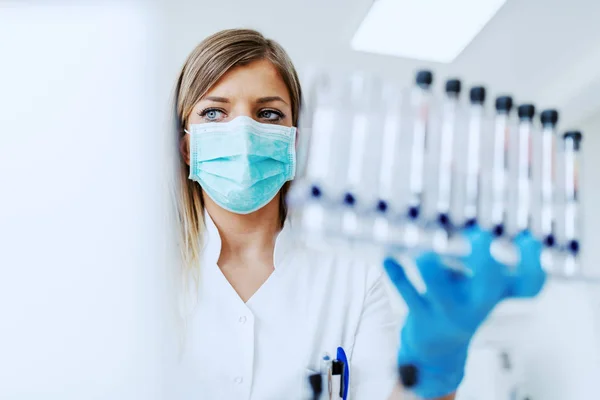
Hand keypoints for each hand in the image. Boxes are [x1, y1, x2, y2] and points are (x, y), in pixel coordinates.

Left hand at [383, 228, 545, 398]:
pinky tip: (388, 260)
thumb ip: (477, 263)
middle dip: (483, 262)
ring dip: (430, 269)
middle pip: (489, 287)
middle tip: (478, 236)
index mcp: (495, 294)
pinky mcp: (421, 318)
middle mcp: (476, 305)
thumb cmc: (460, 306)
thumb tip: (459, 218)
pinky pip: (407, 295)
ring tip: (423, 251)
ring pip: (441, 293)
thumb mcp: (478, 288)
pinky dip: (397, 275)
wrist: (438, 352)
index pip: (527, 285)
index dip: (532, 264)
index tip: (525, 239)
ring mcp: (448, 313)